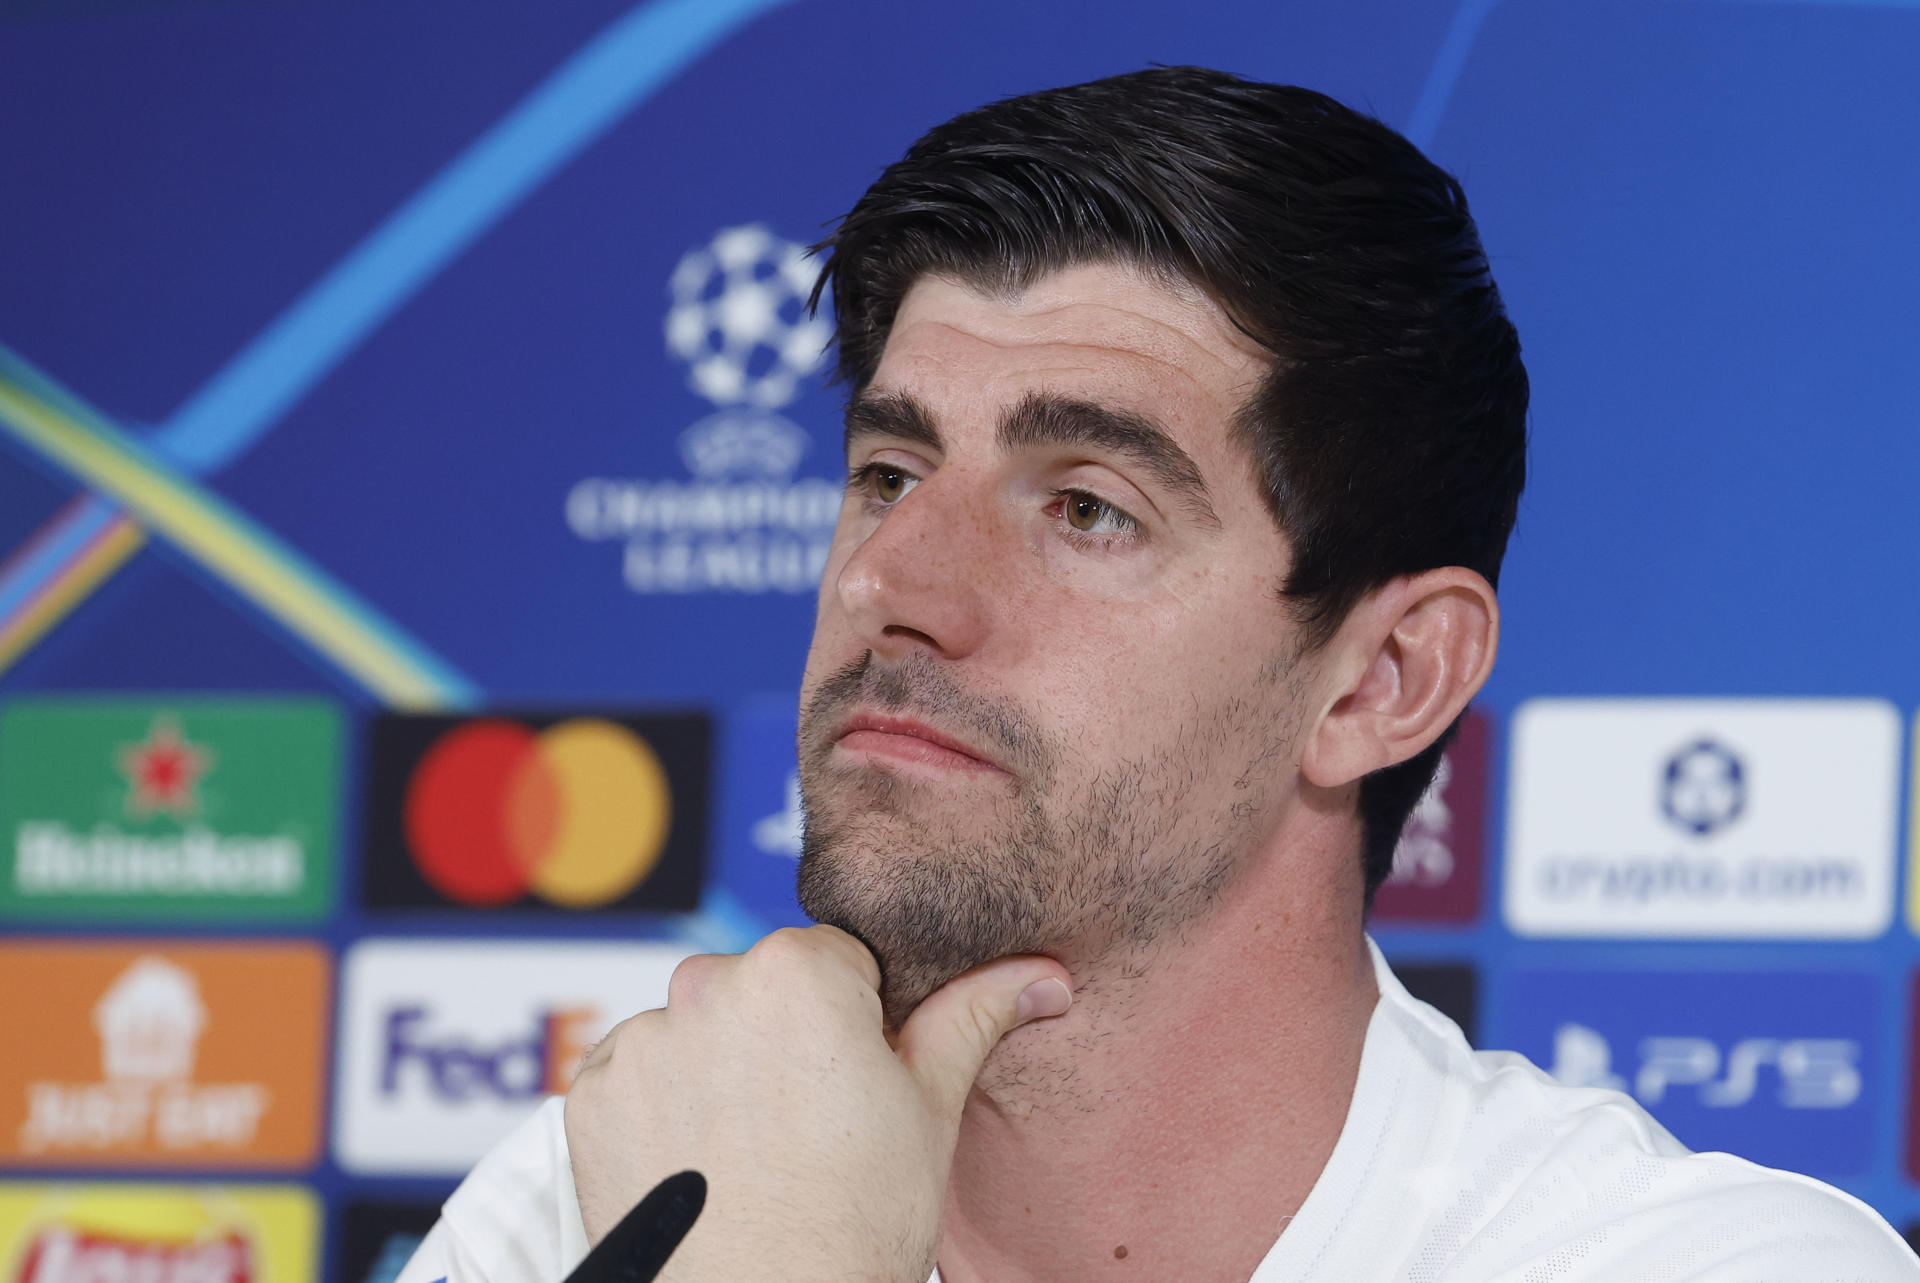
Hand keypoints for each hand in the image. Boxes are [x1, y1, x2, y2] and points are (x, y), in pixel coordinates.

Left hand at [563, 925, 1072, 1282]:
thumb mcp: (929, 1108)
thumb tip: (1041, 976)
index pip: (835, 960)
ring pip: (698, 1028)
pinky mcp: (592, 1093)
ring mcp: (642, 1042)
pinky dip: (664, 1105)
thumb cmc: (858, 1224)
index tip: (855, 1084)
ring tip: (757, 1152)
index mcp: (798, 971)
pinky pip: (637, 1070)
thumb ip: (974, 1016)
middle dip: (783, 1038)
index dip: (854, 1024)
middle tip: (812, 1125)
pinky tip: (706, 1161)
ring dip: (721, 1068)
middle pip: (759, 987)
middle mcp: (707, 987)